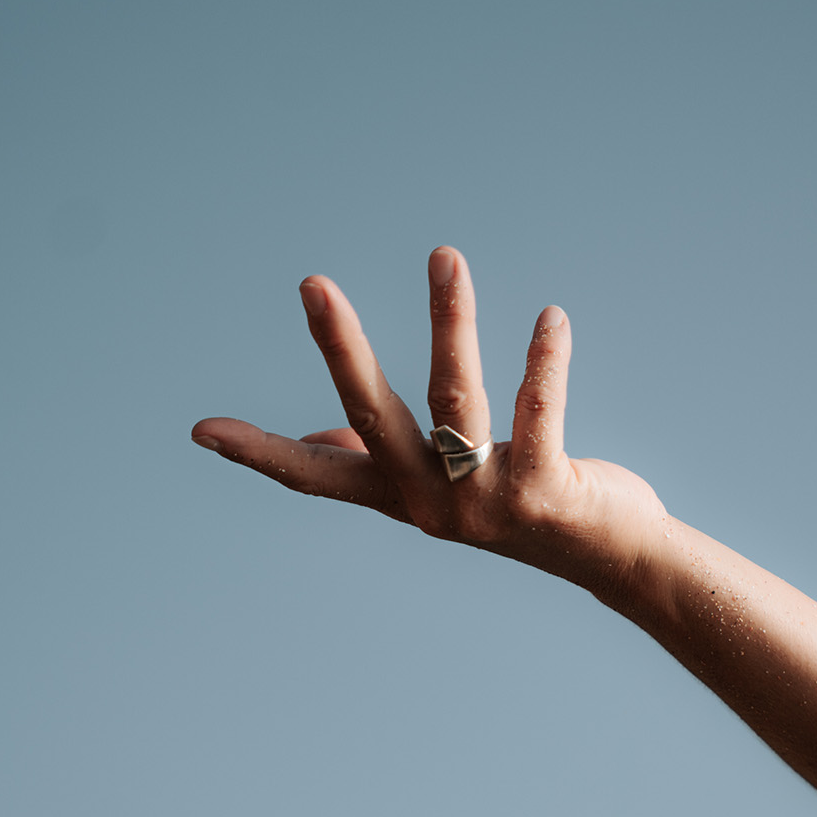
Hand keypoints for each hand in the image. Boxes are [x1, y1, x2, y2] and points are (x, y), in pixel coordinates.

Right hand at [191, 246, 665, 594]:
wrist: (614, 560)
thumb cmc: (526, 506)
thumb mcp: (445, 490)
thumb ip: (383, 463)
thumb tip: (321, 439)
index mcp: (402, 495)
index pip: (315, 475)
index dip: (259, 452)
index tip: (201, 429)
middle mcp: (432, 502)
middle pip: (374, 414)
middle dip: (341, 348)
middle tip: (312, 283)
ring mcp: (485, 501)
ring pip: (457, 399)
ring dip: (450, 322)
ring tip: (444, 256)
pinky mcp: (543, 492)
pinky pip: (540, 415)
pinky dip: (544, 363)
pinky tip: (549, 318)